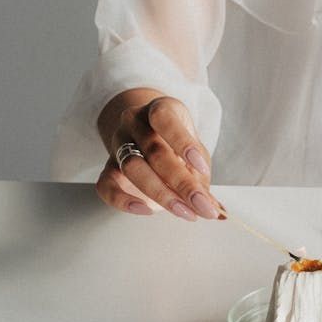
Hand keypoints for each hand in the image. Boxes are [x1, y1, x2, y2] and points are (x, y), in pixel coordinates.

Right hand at [95, 90, 219, 220]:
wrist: (147, 137)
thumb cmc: (177, 146)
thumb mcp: (195, 153)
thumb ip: (202, 178)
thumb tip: (216, 210)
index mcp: (160, 109)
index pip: (163, 118)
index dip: (182, 142)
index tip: (202, 167)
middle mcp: (134, 123)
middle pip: (154, 151)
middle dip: (181, 182)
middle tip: (202, 205)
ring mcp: (118, 144)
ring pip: (132, 167)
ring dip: (161, 193)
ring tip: (185, 212)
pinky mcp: (108, 167)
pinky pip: (106, 185)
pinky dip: (123, 201)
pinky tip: (146, 210)